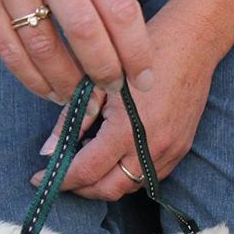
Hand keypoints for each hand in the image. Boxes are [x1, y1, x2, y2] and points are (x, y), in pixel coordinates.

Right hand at [0, 0, 153, 101]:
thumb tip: (130, 49)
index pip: (119, 8)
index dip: (135, 51)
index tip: (142, 78)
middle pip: (85, 32)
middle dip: (103, 71)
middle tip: (112, 90)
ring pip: (45, 49)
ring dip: (66, 83)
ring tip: (78, 97)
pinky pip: (11, 52)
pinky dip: (33, 80)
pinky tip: (48, 89)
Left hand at [31, 0, 225, 200]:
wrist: (193, 43)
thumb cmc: (143, 53)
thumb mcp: (99, 82)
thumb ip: (73, 119)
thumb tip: (49, 151)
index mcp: (128, 130)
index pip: (87, 171)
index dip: (60, 179)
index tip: (39, 178)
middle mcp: (152, 148)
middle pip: (109, 190)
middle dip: (81, 188)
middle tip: (61, 175)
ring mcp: (170, 152)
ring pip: (130, 187)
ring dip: (105, 183)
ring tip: (85, 166)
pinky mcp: (180, 150)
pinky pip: (149, 177)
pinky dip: (127, 175)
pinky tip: (114, 158)